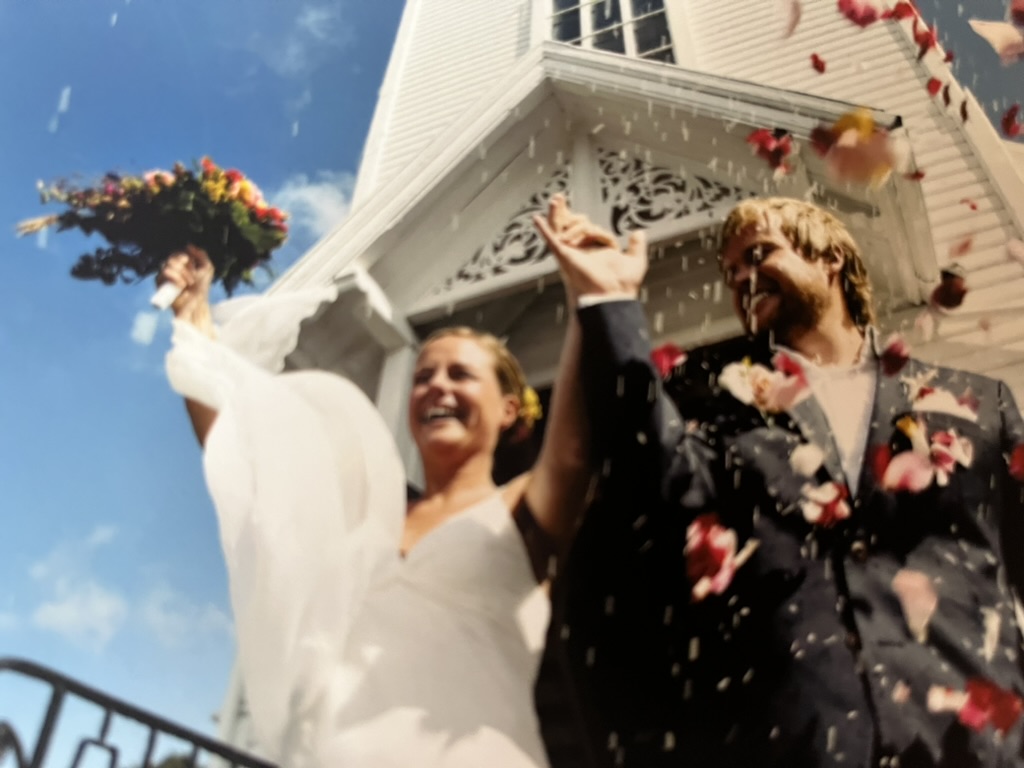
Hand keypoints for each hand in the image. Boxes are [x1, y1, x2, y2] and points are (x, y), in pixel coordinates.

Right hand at [157, 245, 214, 333]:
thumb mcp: (207, 269)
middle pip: (171, 258)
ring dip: (180, 274)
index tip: (189, 261)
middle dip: (184, 268)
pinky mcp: (160, 283)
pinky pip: (162, 274)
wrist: (196, 303)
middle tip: (192, 280)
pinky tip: (181, 285)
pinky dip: (174, 278)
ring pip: (167, 265)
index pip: (177, 254)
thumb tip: (189, 246)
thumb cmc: (201, 288)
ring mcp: (165, 276)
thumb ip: (201, 255)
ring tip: (187, 284)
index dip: (183, 256)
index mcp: (182, 264)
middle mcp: (172, 269)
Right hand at [532, 194, 646, 304]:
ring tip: (557, 198)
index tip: (609, 245)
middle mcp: (578, 250)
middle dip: (564, 210)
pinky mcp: (564, 255)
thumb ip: (636, 247)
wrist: (612, 296)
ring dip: (558, 212)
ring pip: (560, 227)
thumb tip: (639, 233)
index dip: (597, 231)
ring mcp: (570, 252)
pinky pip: (551, 239)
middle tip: (560, 196)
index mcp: (592, 250)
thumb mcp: (635, 261)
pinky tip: (536, 218)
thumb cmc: (622, 285)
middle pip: (567, 224)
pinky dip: (543, 229)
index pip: (589, 229)